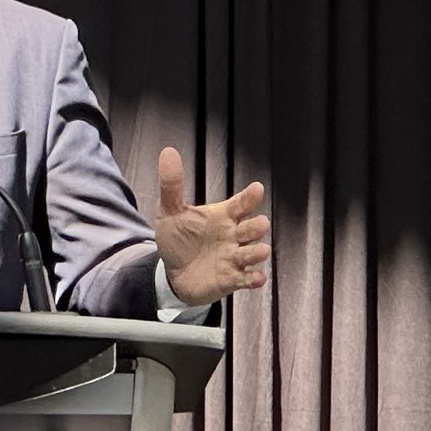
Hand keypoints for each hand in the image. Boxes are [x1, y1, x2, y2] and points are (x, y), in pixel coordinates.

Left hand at [155, 146, 268, 305]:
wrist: (171, 272)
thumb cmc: (178, 238)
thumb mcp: (170, 211)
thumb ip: (172, 185)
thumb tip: (168, 152)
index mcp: (223, 216)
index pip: (240, 204)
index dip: (249, 197)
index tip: (257, 189)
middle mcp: (233, 235)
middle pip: (250, 228)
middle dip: (256, 226)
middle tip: (261, 223)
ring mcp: (234, 258)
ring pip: (252, 253)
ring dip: (258, 252)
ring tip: (262, 250)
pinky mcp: (231, 279)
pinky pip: (246, 279)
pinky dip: (253, 279)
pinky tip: (258, 278)